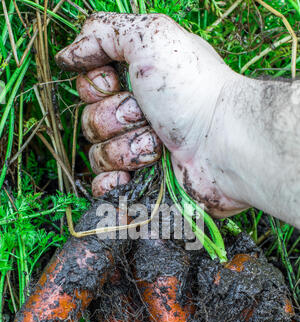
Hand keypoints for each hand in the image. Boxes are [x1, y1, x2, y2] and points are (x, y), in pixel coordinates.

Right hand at [55, 12, 248, 217]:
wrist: (223, 144)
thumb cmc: (191, 89)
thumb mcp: (151, 38)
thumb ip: (104, 32)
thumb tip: (67, 55)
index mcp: (136, 82)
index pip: (88, 86)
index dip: (95, 86)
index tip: (116, 82)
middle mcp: (136, 116)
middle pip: (90, 120)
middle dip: (115, 119)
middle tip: (146, 117)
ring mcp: (140, 151)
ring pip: (98, 155)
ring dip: (125, 149)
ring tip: (157, 147)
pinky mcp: (144, 183)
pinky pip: (104, 187)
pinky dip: (110, 184)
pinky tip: (128, 178)